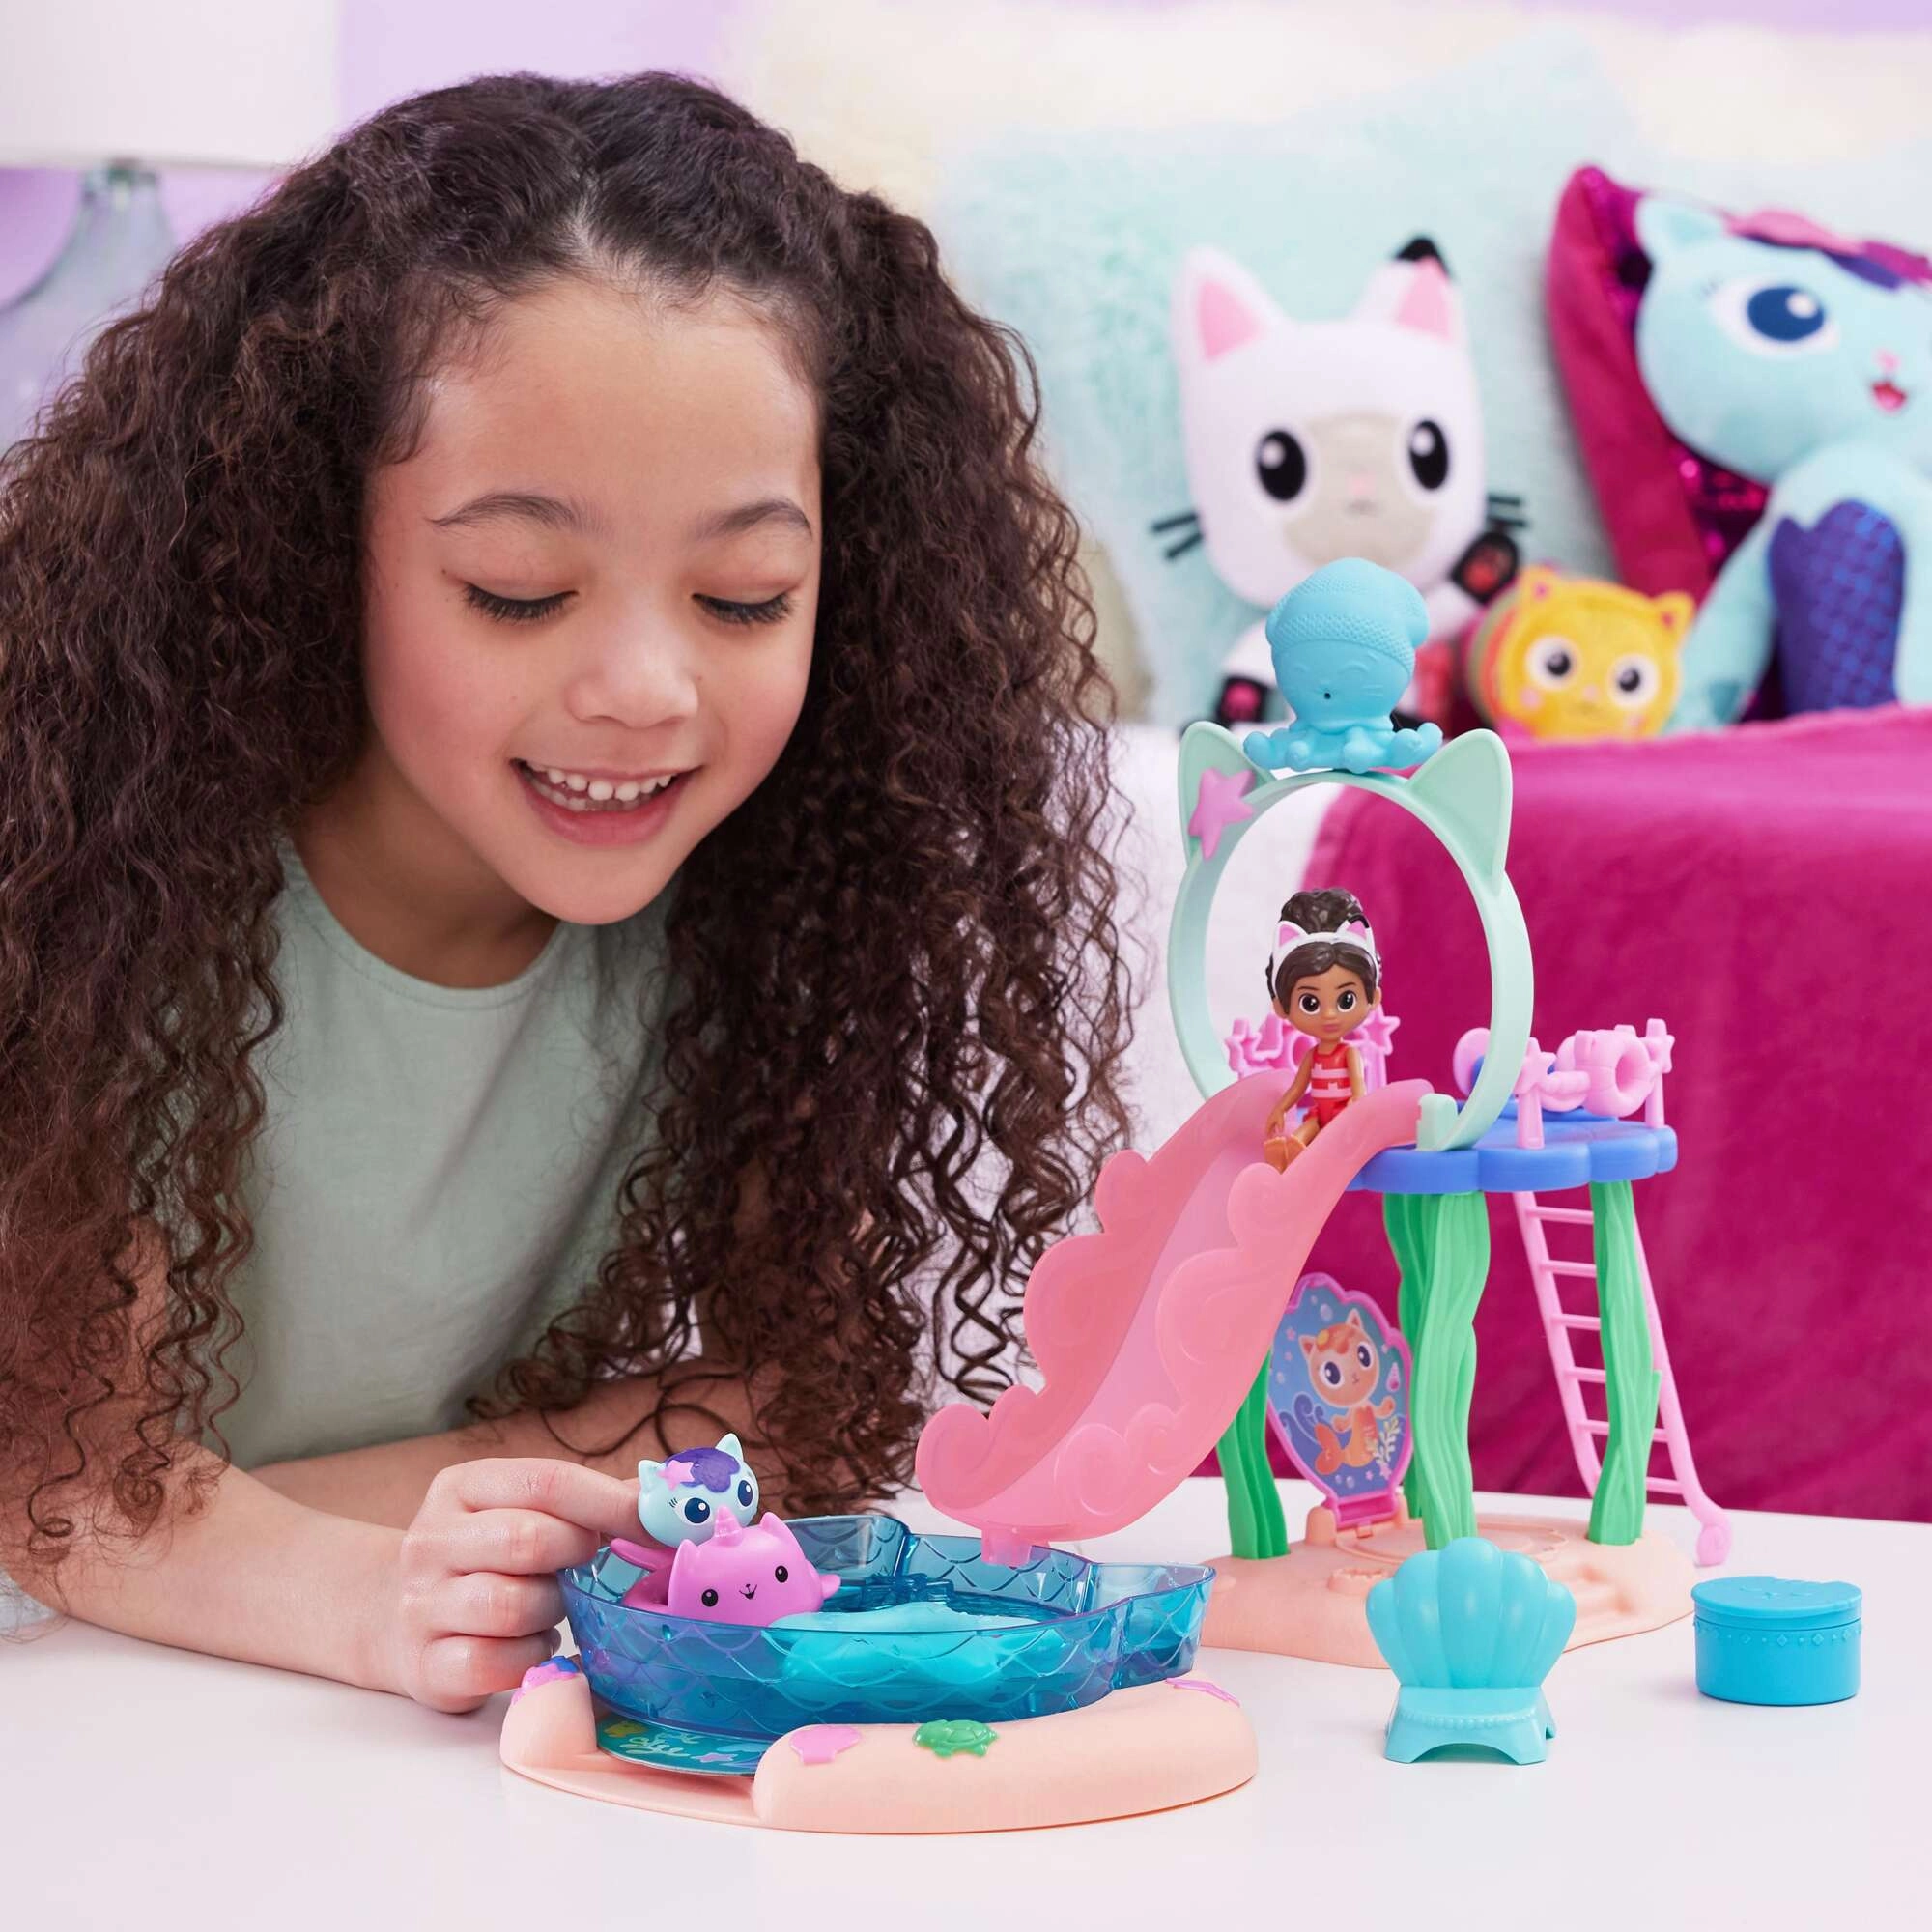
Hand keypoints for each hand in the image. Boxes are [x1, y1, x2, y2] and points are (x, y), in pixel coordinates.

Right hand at [375, 1458, 639, 1712]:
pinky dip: (528, 1657)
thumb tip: (666, 1501)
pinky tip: (530, 1645)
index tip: (662, 1525)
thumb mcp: (520, 1511)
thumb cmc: (485, 1557)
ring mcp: (421, 1605)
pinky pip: (494, 1664)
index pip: (547, 1482)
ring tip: (551, 1606)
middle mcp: (431, 1540)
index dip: (612, 1504)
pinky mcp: (425, 1666)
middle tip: (588, 1566)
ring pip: (511, 1605)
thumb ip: (587, 1502)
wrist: (396, 1617)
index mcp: (462, 1487)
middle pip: (527, 1540)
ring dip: (551, 1611)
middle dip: (576, 1555)